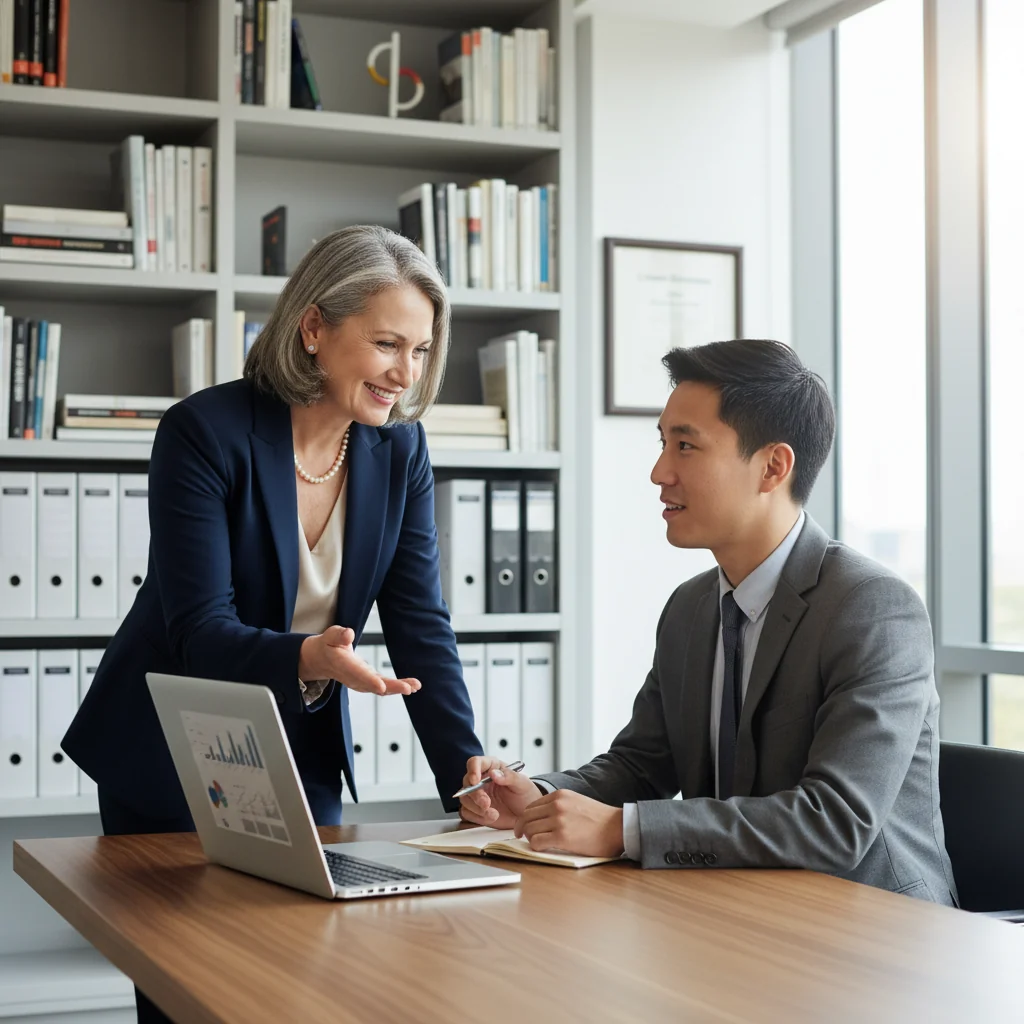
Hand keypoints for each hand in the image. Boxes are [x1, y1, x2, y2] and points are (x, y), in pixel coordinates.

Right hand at [298, 627, 420, 695]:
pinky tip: (412, 686)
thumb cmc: (328, 645)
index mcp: (343, 665)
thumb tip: (349, 633)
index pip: (357, 674)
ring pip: (380, 688)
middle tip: (409, 688)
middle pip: (373, 684)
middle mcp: (353, 677)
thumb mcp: (329, 636)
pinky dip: (397, 687)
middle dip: (391, 687)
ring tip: (415, 686)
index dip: (370, 680)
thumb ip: (338, 635)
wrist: (322, 660)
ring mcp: (361, 682)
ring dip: (398, 688)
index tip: (382, 686)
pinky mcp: (368, 681)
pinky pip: (383, 687)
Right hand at [458, 756, 541, 828]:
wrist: (527, 814)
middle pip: (467, 782)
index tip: (475, 780)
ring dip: (476, 808)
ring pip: (465, 798)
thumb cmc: (525, 794)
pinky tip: (491, 817)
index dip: (472, 770)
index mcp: (492, 767)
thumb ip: (509, 777)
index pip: (475, 762)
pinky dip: (477, 817)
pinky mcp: (476, 810)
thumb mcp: (522, 783)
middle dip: (476, 795)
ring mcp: (477, 795)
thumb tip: (494, 774)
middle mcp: (481, 779)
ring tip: (494, 814)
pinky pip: (467, 812)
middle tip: (487, 804)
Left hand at [514, 790, 624, 858]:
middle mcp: (557, 805)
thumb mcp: (576, 801)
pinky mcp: (562, 837)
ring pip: (529, 830)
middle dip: (521, 828)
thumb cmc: (599, 818)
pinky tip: (542, 848)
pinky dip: (535, 846)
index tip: (525, 825)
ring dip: (529, 838)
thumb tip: (541, 816)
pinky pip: (536, 842)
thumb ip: (559, 805)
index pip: (531, 806)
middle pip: (526, 817)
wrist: (617, 827)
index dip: (525, 817)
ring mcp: (558, 820)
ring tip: (536, 843)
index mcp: (559, 795)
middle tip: (521, 836)